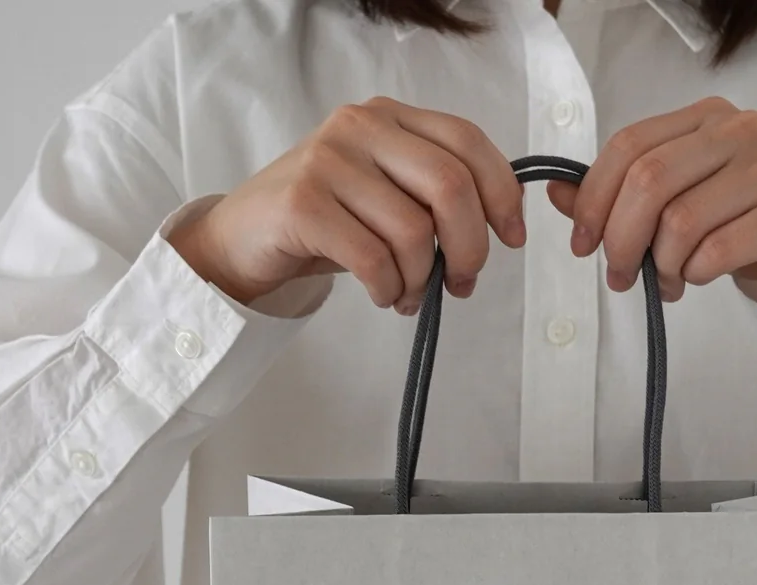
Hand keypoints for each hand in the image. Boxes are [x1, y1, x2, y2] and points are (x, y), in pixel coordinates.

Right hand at [168, 98, 525, 314]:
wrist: (244, 237)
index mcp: (389, 116)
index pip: (467, 142)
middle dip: (470, 248)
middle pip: (451, 187)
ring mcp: (328, 160)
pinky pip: (374, 259)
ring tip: (407, 295)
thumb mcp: (384, 193)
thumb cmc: (326, 221)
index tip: (512, 238)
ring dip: (421, 280)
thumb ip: (432, 194)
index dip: (502, 194)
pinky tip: (383, 295)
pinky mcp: (303, 203)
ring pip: (414, 232)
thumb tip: (496, 227)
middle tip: (461, 283)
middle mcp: (361, 126)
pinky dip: (389, 289)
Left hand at [547, 99, 756, 302]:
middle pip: (648, 181)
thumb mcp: (682, 202)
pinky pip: (717, 250)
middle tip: (622, 276)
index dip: (593, 199)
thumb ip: (623, 196)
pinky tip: (701, 279)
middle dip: (621, 239)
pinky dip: (697, 275)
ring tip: (670, 283)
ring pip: (680, 221)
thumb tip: (558, 195)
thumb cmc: (750, 222)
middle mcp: (737, 130)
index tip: (583, 243)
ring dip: (662, 266)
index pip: (629, 146)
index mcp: (705, 120)